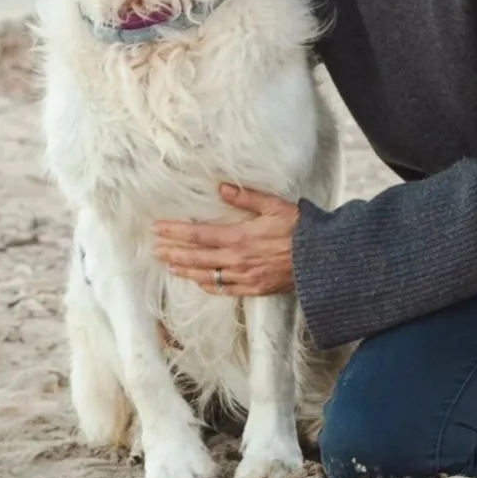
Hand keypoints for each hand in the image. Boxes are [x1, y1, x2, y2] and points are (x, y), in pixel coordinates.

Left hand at [154, 184, 299, 296]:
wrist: (322, 260)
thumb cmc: (300, 230)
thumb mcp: (275, 206)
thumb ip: (246, 197)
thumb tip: (221, 187)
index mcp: (238, 237)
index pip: (197, 234)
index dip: (174, 232)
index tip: (157, 229)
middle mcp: (236, 260)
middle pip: (196, 257)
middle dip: (173, 252)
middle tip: (154, 249)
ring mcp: (243, 277)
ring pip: (205, 275)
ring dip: (184, 270)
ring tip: (169, 265)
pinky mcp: (253, 289)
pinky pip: (224, 290)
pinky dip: (207, 286)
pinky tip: (198, 282)